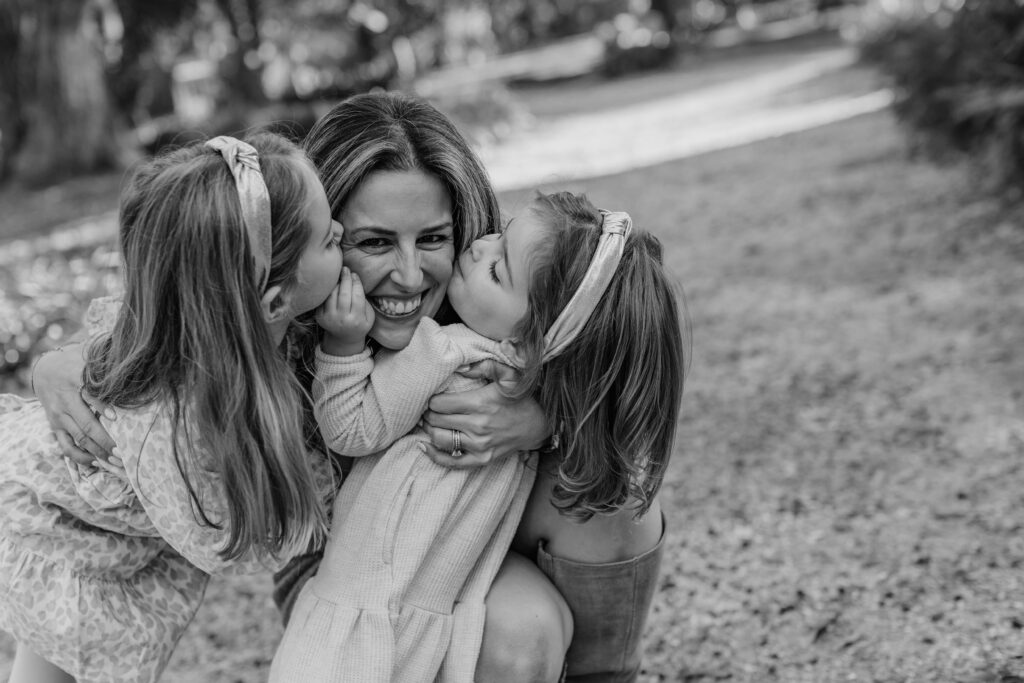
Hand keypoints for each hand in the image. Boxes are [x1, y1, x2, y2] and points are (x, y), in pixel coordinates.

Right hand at [32, 344, 115, 464]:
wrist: (45, 370)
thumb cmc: (75, 363)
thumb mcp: (88, 358)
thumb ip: (107, 364)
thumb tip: (132, 364)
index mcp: (74, 380)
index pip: (88, 394)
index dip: (101, 406)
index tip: (116, 417)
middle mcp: (64, 401)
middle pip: (85, 424)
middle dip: (105, 440)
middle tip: (124, 452)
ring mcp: (58, 416)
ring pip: (79, 438)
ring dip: (98, 452)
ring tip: (116, 461)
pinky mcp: (55, 426)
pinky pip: (65, 446)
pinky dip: (80, 457)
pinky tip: (96, 462)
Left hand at [317, 267, 374, 355]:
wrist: (344, 339)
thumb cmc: (359, 323)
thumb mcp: (368, 316)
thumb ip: (365, 302)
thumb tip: (356, 282)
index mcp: (356, 320)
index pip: (357, 296)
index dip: (356, 283)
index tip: (355, 274)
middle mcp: (342, 320)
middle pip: (344, 294)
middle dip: (346, 279)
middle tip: (346, 269)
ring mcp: (329, 319)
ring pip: (332, 295)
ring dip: (336, 283)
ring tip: (339, 276)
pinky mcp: (319, 317)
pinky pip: (323, 299)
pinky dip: (328, 290)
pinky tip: (332, 284)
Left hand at [420, 359, 548, 468]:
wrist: (538, 424)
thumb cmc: (520, 398)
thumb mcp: (508, 374)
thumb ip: (484, 366)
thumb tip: (461, 368)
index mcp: (480, 403)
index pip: (440, 404)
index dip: (432, 400)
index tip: (433, 398)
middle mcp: (477, 426)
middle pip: (436, 421)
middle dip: (428, 414)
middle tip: (427, 410)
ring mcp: (479, 445)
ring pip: (440, 439)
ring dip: (429, 430)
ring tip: (428, 423)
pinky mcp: (481, 459)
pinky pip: (452, 462)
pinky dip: (434, 456)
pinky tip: (424, 446)